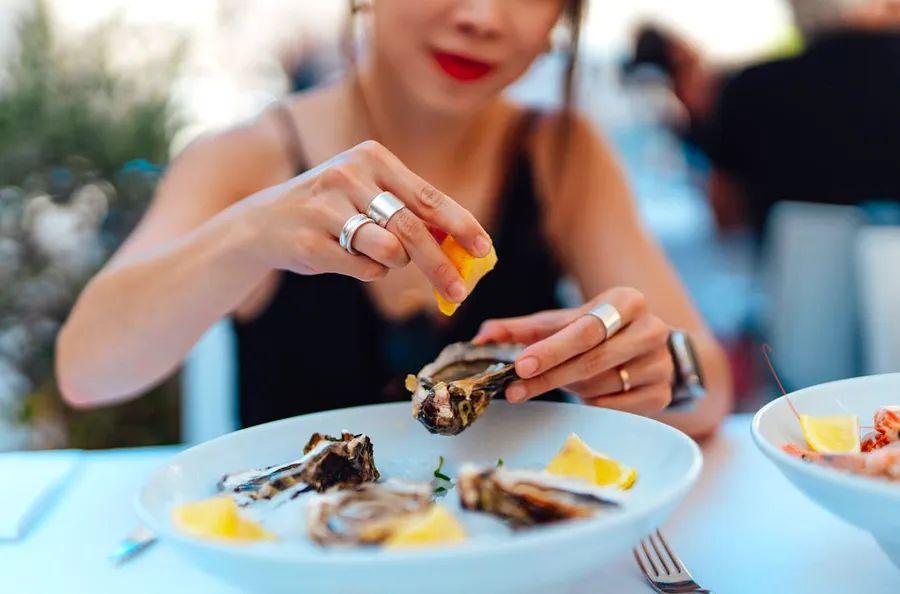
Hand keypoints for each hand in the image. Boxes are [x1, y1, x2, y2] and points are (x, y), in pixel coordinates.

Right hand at [240, 140, 491, 303]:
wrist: (263, 223)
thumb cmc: (332, 209)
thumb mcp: (369, 194)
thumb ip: (411, 212)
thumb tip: (462, 245)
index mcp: (372, 158)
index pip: (428, 196)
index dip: (461, 225)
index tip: (484, 249)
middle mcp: (349, 176)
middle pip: (412, 229)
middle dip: (440, 265)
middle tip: (460, 292)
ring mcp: (327, 208)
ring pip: (388, 251)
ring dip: (393, 263)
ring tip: (376, 253)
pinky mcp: (311, 241)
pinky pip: (362, 269)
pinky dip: (367, 271)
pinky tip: (347, 257)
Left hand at [472, 287, 673, 414]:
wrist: (647, 348)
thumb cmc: (595, 332)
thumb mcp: (561, 323)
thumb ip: (521, 329)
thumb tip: (480, 337)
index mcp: (627, 301)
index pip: (585, 329)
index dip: (550, 350)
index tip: (519, 365)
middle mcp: (652, 329)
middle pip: (592, 360)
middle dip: (549, 376)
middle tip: (514, 390)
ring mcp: (660, 364)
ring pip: (600, 384)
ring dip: (570, 386)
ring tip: (560, 379)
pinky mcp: (662, 394)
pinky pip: (614, 406)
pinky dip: (591, 401)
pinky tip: (585, 390)